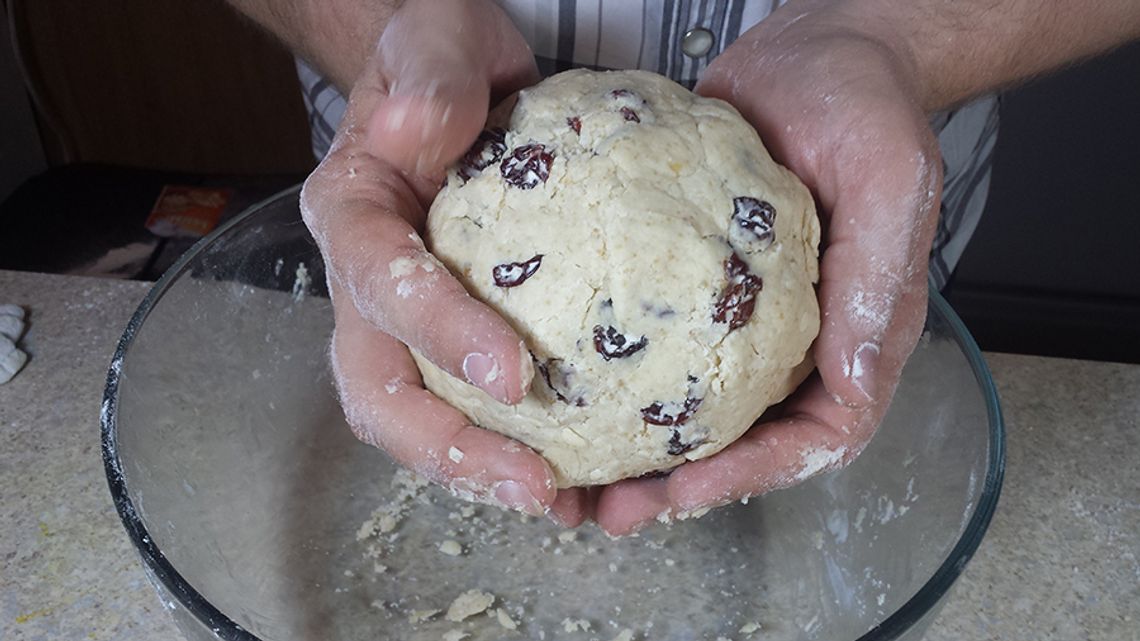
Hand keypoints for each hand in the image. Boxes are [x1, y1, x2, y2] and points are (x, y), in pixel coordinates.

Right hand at [300, 0, 588, 522]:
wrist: (453, 80)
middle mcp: (367, 285)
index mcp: (352, 216)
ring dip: (483, 473)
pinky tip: (583, 474)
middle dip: (449, 452)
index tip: (512, 375)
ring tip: (564, 503)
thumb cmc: (437, 60)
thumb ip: (427, 77)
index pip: (380, 286)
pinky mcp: (458, 336)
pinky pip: (475, 406)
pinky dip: (519, 447)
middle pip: (379, 392)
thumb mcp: (432, 42)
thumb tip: (417, 128)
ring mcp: (408, 320)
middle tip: (535, 485)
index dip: (439, 336)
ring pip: (420, 418)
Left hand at [591, 5, 942, 534]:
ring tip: (570, 478)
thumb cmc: (868, 105)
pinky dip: (613, 378)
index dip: (751, 477)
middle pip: (742, 444)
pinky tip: (560, 387)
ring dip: (633, 451)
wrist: (820, 52)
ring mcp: (740, 317)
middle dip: (676, 488)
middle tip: (608, 511)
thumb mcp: (890, 181)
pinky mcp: (693, 283)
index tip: (686, 490)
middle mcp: (795, 340)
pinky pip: (654, 343)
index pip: (816, 439)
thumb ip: (878, 280)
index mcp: (856, 334)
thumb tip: (856, 380)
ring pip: (690, 408)